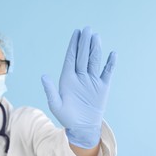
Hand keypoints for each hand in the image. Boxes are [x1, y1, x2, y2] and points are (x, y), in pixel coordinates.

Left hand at [41, 27, 116, 148]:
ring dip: (95, 49)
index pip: (71, 58)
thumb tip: (44, 76)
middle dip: (85, 43)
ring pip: (94, 61)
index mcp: (67, 78)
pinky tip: (112, 54)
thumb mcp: (56, 104)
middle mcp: (80, 76)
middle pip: (83, 56)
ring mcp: (92, 80)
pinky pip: (107, 72)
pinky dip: (110, 64)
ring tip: (96, 37)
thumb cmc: (66, 116)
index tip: (76, 32)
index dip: (73, 45)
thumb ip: (50, 90)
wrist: (81, 127)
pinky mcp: (102, 86)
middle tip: (87, 29)